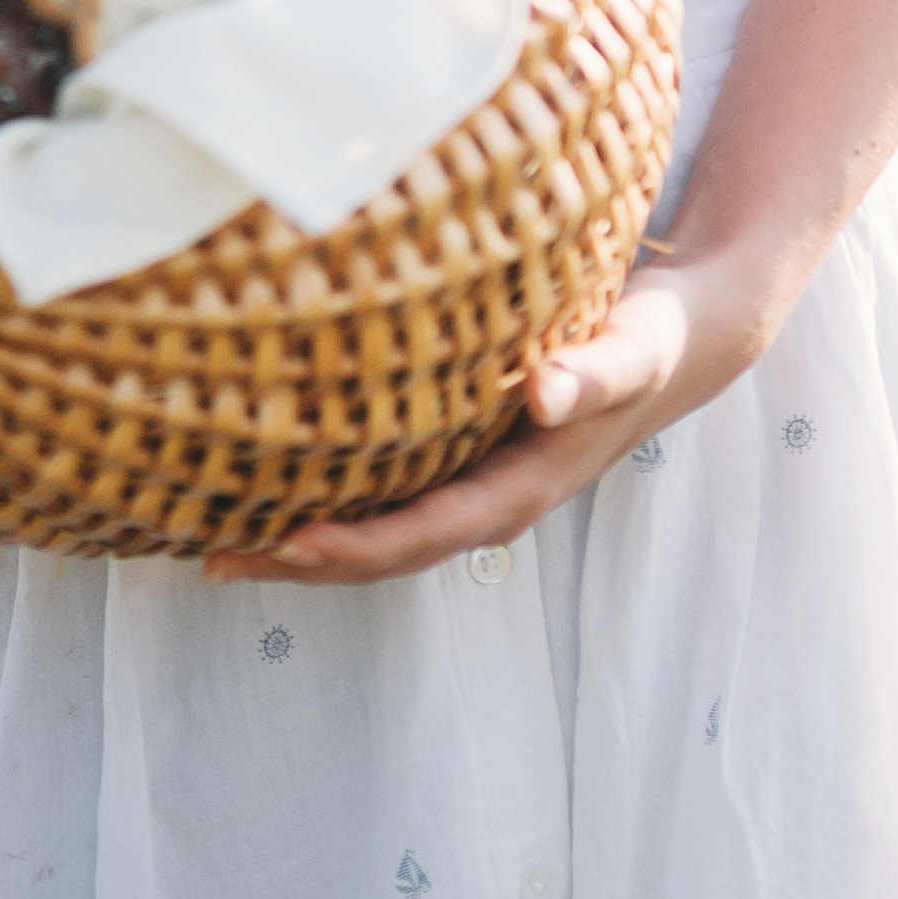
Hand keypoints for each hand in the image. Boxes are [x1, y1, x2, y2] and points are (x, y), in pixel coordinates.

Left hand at [200, 253, 769, 587]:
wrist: (680, 339)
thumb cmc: (650, 338)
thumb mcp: (632, 349)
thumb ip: (594, 373)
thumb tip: (547, 394)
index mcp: (524, 486)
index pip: (428, 531)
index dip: (359, 545)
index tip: (291, 541)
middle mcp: (492, 497)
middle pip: (388, 550)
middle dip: (305, 561)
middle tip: (217, 556)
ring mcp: (475, 483)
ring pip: (381, 532)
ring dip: (304, 545)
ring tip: (218, 540)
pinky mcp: (463, 457)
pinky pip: (389, 496)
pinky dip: (331, 504)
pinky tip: (274, 486)